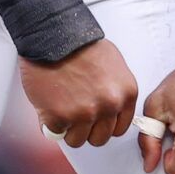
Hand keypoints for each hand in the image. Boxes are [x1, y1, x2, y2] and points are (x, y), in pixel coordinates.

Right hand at [19, 39, 137, 147]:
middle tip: (74, 113)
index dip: (103, 125)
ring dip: (67, 128)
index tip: (93, 119)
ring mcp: (84, 113)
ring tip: (60, 107)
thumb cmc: (81, 45)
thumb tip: (110, 113)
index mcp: (125, 93)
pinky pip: (55, 133)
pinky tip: (48, 104)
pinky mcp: (59, 117)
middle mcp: (108, 106)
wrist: (54, 33)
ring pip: (77, 140)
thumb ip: (115, 91)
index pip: (119, 128)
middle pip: (100, 138)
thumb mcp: (114, 66)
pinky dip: (49, 123)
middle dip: (86, 129)